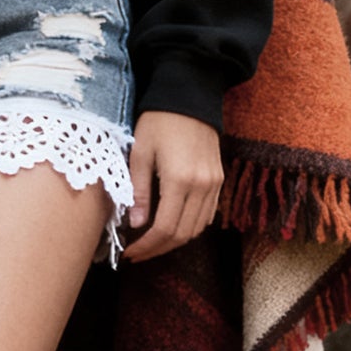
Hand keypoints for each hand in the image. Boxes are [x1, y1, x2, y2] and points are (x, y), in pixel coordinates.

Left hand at [122, 111, 223, 262]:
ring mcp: (215, 184)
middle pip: (183, 234)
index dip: (147, 246)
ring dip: (175, 241)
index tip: (130, 253)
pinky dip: (191, 227)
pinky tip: (173, 226)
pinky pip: (208, 214)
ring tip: (153, 243)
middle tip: (138, 253)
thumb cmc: (158, 121)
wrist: (189, 96)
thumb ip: (138, 191)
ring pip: (198, 228)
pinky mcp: (219, 180)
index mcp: (180, 179)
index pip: (165, 228)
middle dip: (159, 249)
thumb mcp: (140, 153)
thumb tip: (136, 225)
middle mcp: (202, 186)